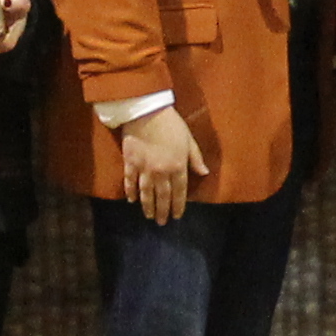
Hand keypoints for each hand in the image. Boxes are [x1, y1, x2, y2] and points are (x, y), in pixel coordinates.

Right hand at [117, 103, 205, 225]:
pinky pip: (130, 181)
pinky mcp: (130, 163)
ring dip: (148, 206)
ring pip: (146, 193)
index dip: (178, 205)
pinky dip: (130, 192)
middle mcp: (161, 172)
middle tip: (162, 223)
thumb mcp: (189, 140)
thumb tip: (205, 173)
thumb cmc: (171, 124)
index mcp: (178, 166)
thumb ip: (195, 158)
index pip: (179, 191)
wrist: (147, 112)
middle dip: (163, 211)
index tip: (177, 216)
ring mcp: (144, 169)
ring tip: (149, 216)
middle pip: (162, 196)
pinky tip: (131, 200)